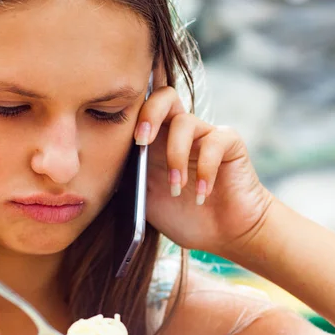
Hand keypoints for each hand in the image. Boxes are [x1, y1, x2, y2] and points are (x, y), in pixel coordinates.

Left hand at [135, 85, 272, 258]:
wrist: (225, 236)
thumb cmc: (186, 218)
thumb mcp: (147, 201)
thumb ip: (131, 178)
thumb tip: (104, 164)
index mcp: (157, 143)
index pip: (142, 109)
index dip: (129, 116)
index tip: (123, 144)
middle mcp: (181, 133)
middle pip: (164, 97)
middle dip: (149, 115)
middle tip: (142, 142)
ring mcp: (205, 136)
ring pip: (185, 122)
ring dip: (175, 157)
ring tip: (176, 187)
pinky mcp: (230, 144)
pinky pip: (214, 142)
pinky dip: (204, 170)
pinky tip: (201, 194)